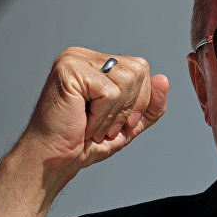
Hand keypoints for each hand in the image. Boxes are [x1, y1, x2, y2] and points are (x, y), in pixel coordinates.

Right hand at [0, 47, 168, 216]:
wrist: (52, 159)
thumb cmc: (82, 143)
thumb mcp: (128, 124)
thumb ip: (150, 105)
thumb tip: (163, 80)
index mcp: (98, 64)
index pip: (141, 68)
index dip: (139, 101)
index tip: (116, 123)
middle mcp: (85, 56)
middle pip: (138, 70)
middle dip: (128, 107)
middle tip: (104, 126)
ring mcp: (75, 59)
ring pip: (127, 80)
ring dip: (113, 114)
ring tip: (93, 125)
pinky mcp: (69, 70)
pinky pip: (110, 92)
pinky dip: (101, 116)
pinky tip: (84, 123)